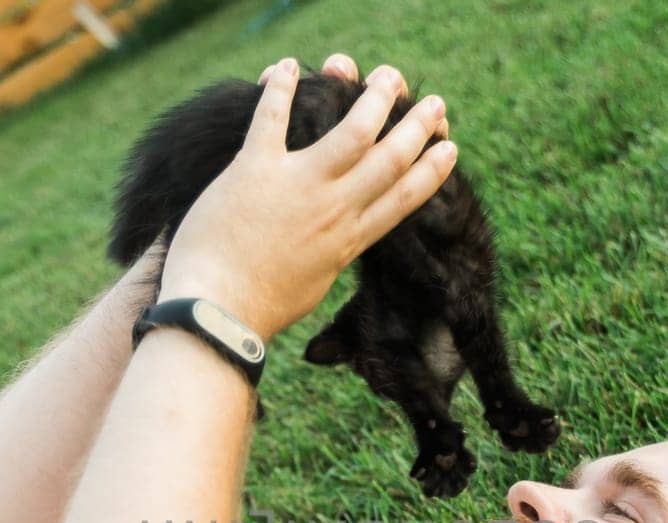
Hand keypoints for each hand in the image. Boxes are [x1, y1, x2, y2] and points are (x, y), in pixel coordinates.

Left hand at [156, 57, 456, 340]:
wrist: (218, 311)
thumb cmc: (262, 307)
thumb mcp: (314, 285)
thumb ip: (330, 255)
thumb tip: (339, 246)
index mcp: (348, 239)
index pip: (403, 198)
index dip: (431, 170)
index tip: (449, 148)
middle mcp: (333, 208)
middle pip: (389, 159)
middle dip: (417, 126)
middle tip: (434, 102)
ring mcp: (297, 185)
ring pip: (352, 131)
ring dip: (375, 99)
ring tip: (390, 76)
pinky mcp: (255, 169)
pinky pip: (273, 117)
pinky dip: (280, 88)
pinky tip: (288, 65)